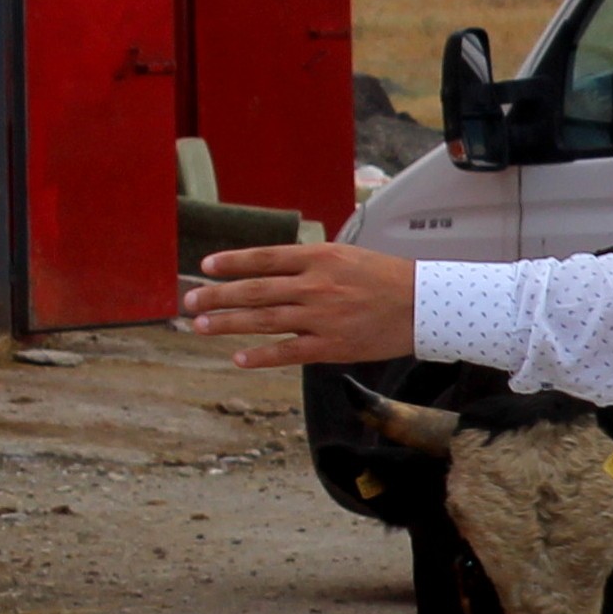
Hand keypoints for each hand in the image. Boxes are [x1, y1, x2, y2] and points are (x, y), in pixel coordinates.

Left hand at [179, 242, 418, 368]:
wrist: (423, 305)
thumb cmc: (386, 278)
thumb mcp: (346, 256)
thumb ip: (310, 263)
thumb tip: (274, 269)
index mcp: (318, 258)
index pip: (264, 258)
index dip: (232, 263)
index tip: (205, 266)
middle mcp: (315, 286)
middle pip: (255, 291)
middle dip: (217, 295)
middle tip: (189, 301)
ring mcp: (322, 318)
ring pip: (264, 321)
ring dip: (228, 323)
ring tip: (201, 325)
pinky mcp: (332, 346)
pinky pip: (288, 352)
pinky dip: (261, 355)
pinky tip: (239, 357)